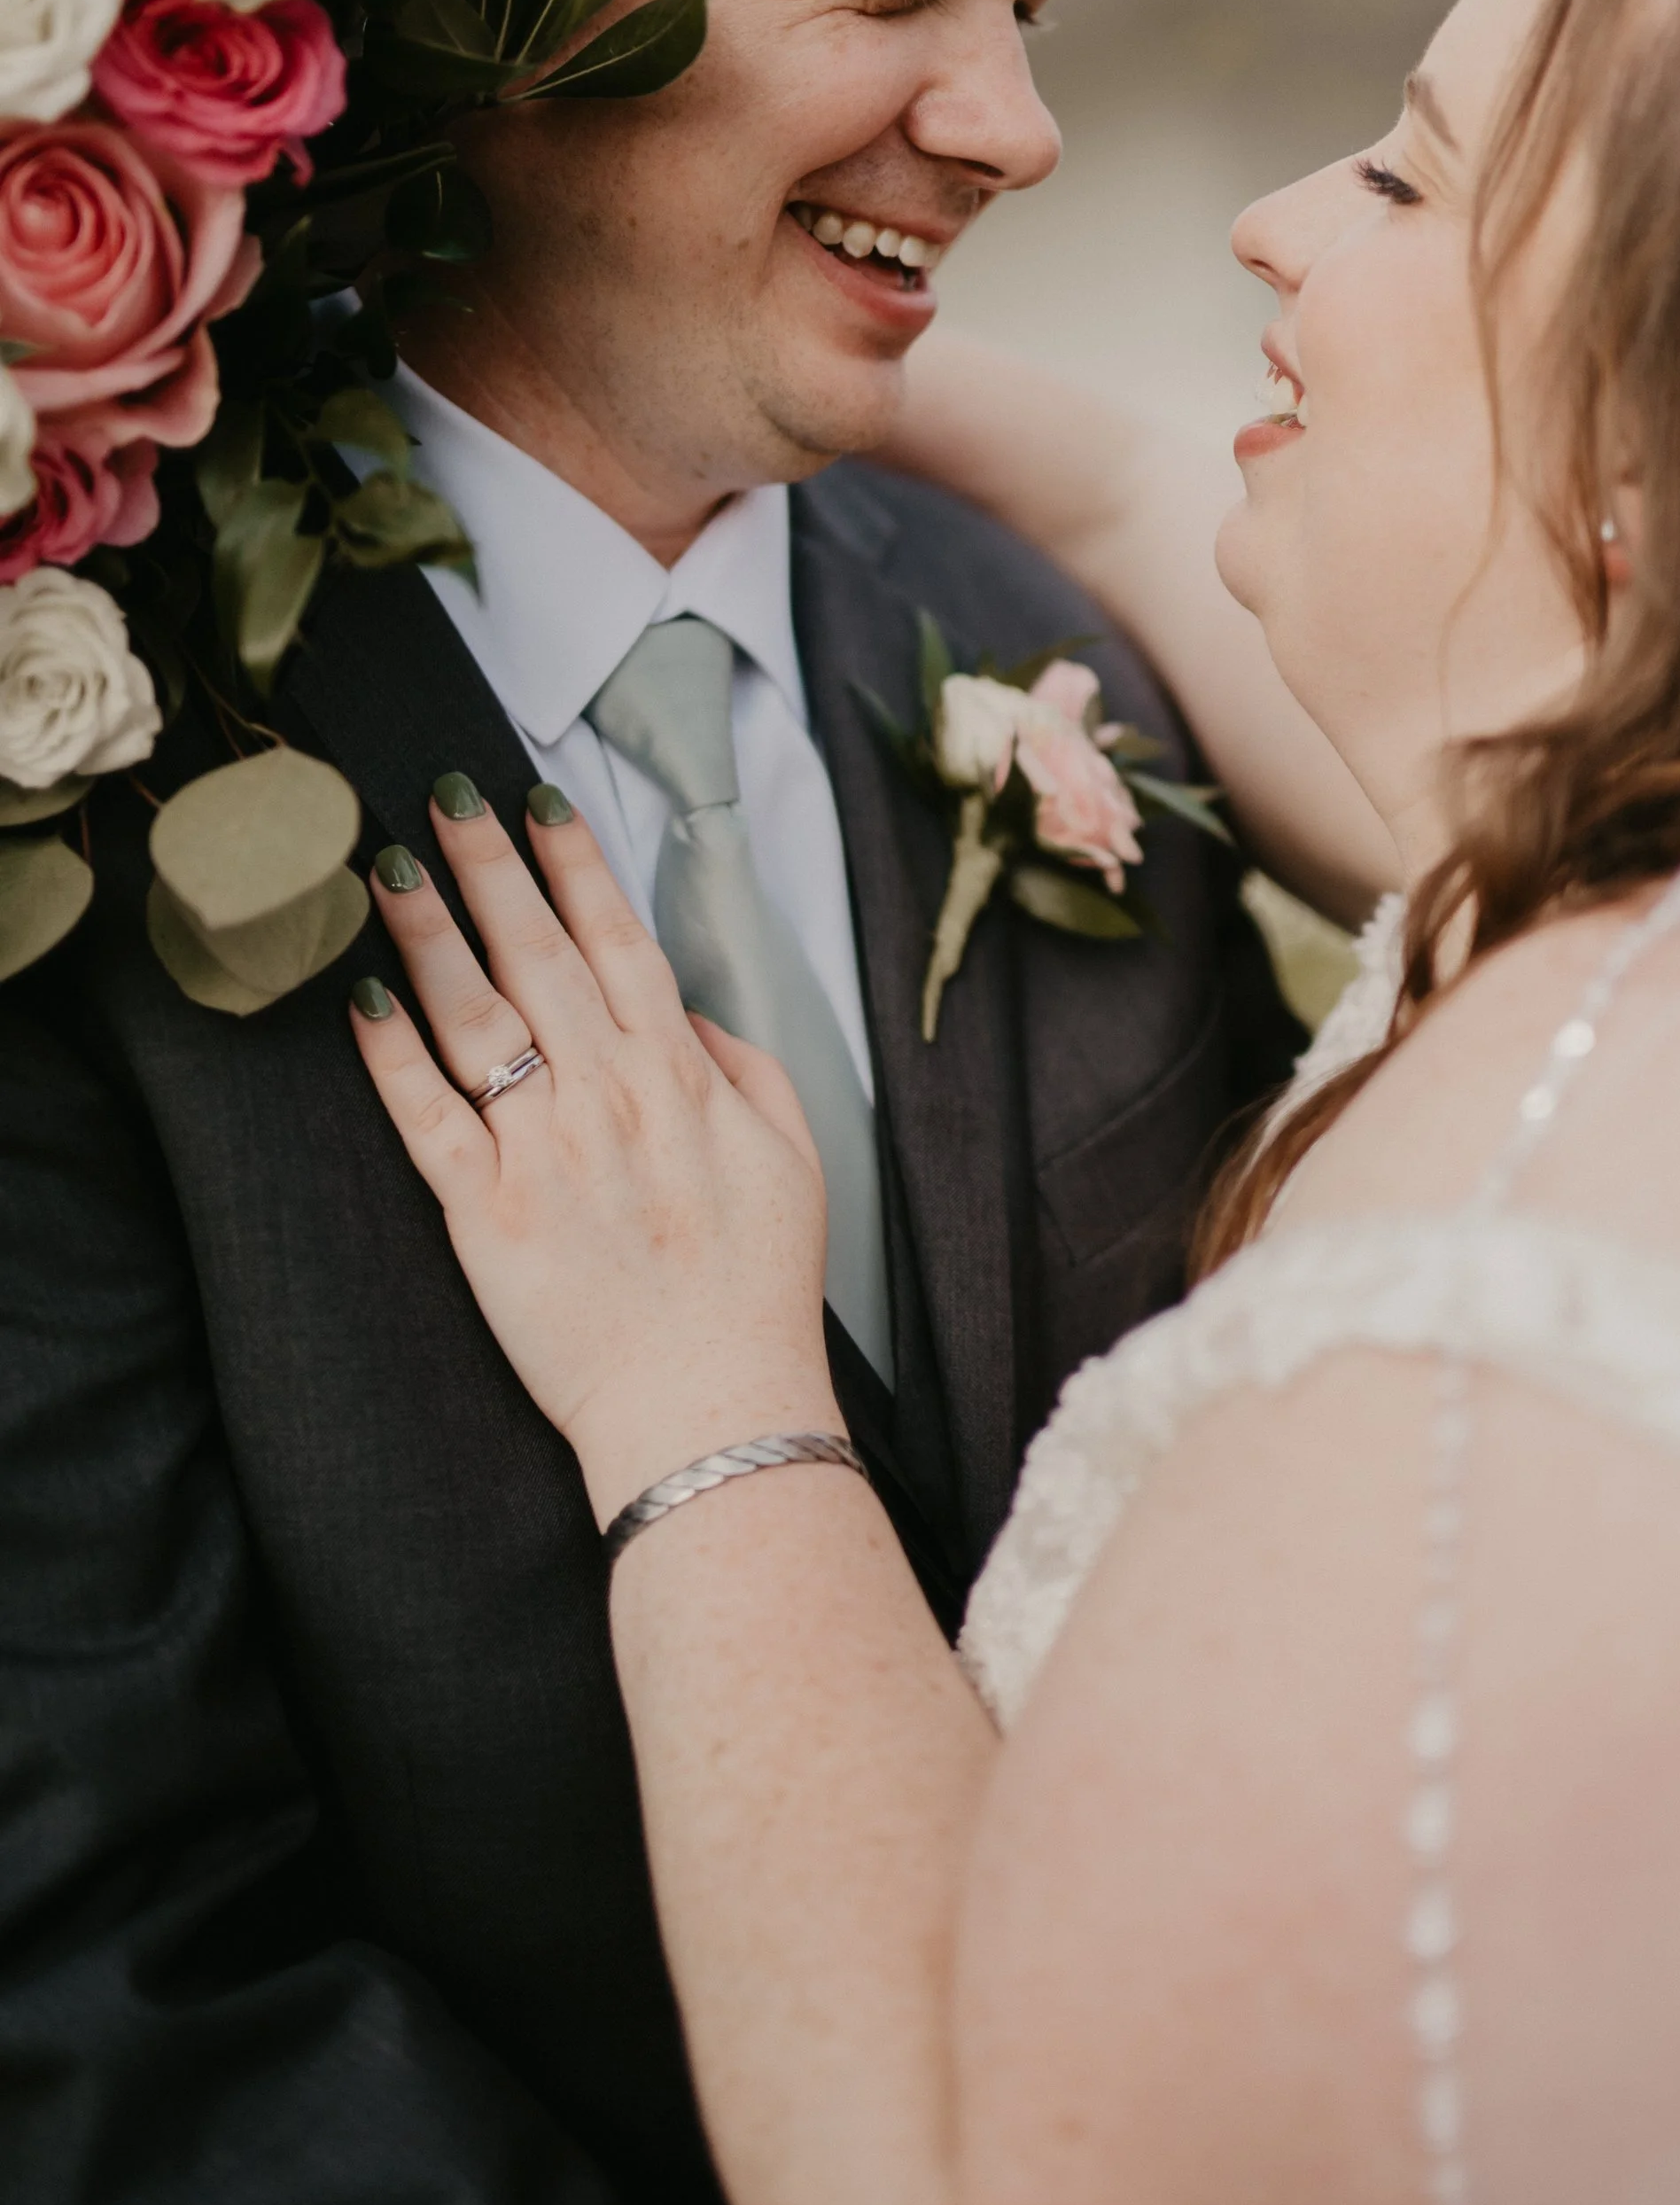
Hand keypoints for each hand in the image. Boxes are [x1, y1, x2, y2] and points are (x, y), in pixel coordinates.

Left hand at [350, 781, 836, 1526]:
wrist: (713, 1409)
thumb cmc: (758, 1291)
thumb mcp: (793, 1158)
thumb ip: (744, 1069)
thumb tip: (688, 1013)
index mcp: (680, 1077)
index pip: (616, 941)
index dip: (574, 864)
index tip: (536, 799)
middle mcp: (607, 1095)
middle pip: (535, 955)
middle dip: (489, 865)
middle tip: (442, 794)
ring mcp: (542, 1151)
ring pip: (473, 1017)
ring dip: (428, 935)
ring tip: (389, 867)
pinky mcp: (486, 1214)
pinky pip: (427, 1119)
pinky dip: (392, 1057)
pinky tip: (361, 1000)